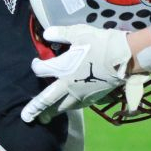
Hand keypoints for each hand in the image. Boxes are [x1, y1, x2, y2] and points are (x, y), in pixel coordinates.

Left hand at [20, 25, 134, 122]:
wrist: (124, 58)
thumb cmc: (100, 43)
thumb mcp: (79, 33)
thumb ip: (61, 34)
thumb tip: (46, 33)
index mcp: (62, 68)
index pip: (41, 70)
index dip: (36, 66)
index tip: (36, 63)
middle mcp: (68, 85)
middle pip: (47, 100)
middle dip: (35, 108)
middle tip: (26, 117)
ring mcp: (80, 95)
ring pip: (62, 107)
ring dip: (51, 112)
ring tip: (45, 117)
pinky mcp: (91, 99)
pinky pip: (75, 106)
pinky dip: (67, 108)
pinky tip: (66, 107)